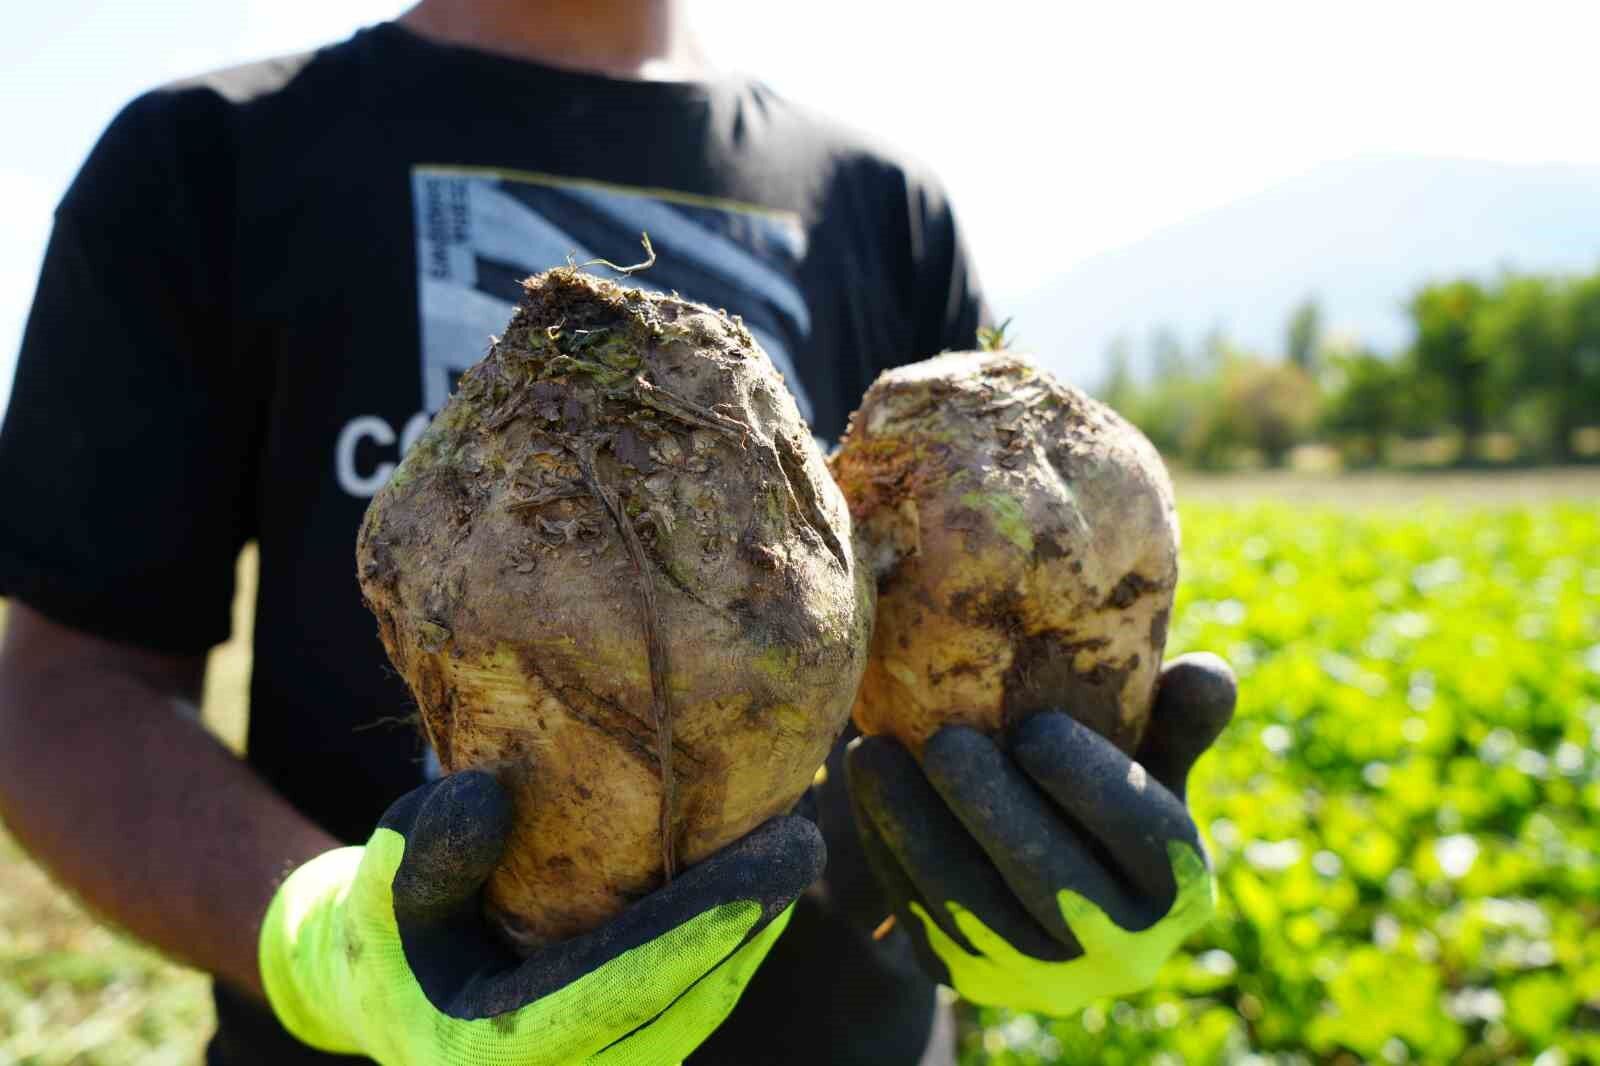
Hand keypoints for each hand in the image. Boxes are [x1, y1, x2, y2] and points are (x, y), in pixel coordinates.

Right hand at [258, 771, 822, 1064]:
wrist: (389, 999)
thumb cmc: (385, 934)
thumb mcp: (376, 887)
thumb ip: (423, 851)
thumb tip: (485, 797)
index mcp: (494, 1056)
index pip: (617, 991)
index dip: (695, 929)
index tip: (761, 867)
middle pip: (679, 1003)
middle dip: (747, 922)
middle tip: (802, 840)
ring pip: (698, 1009)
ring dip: (751, 934)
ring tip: (794, 851)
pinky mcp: (625, 1058)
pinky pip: (690, 1006)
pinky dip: (729, 948)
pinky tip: (763, 886)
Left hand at [847, 653, 1234, 1016]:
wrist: (1037, 875)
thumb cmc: (1099, 789)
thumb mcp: (1149, 757)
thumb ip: (1175, 718)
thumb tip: (1204, 670)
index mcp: (1181, 888)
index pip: (1149, 840)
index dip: (1093, 786)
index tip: (1036, 727)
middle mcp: (1122, 953)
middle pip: (1055, 886)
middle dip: (993, 812)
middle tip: (943, 742)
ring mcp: (1042, 979)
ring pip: (974, 912)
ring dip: (916, 831)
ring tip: (874, 756)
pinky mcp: (971, 981)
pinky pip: (923, 921)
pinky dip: (887, 854)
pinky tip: (861, 792)